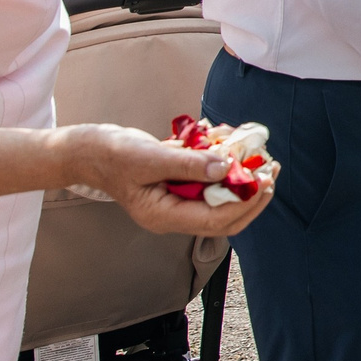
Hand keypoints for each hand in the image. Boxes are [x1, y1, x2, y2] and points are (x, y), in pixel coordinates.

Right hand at [69, 124, 278, 236]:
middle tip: (271, 168)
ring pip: (221, 196)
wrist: (89, 148)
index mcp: (164, 216)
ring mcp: (177, 199)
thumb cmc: (111, 154)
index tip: (263, 179)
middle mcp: (174, 213)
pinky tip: (230, 140)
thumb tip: (225, 168)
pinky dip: (223, 162)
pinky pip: (209, 178)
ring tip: (257, 151)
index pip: (216, 220)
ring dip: (242, 176)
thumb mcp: (149, 157)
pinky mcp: (179, 183)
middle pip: (225, 215)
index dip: (244, 202)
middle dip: (252, 194)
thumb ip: (188, 164)